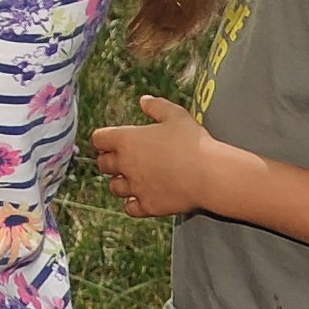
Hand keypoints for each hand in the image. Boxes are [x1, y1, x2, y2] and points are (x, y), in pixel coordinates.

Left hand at [94, 96, 224, 217]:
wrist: (209, 174)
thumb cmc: (193, 142)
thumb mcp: (176, 115)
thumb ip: (156, 106)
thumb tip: (144, 100)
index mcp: (127, 140)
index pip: (99, 139)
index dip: (104, 138)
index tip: (111, 139)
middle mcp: (126, 165)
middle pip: (103, 164)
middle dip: (110, 161)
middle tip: (122, 159)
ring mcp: (135, 188)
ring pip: (114, 188)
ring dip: (120, 183)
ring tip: (133, 178)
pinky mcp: (147, 205)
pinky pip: (130, 208)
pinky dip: (133, 203)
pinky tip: (142, 197)